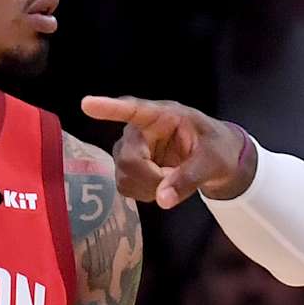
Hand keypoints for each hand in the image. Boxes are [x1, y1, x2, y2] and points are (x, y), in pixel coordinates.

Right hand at [80, 94, 255, 210]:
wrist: (216, 159)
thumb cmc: (216, 149)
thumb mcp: (212, 163)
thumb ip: (189, 179)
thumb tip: (162, 200)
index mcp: (162, 115)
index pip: (133, 109)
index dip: (109, 108)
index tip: (87, 104)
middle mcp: (139, 129)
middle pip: (127, 158)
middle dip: (150, 178)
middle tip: (176, 180)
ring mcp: (131, 149)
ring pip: (124, 175)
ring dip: (149, 187)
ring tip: (172, 179)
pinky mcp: (129, 167)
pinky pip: (126, 186)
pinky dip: (145, 193)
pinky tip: (161, 186)